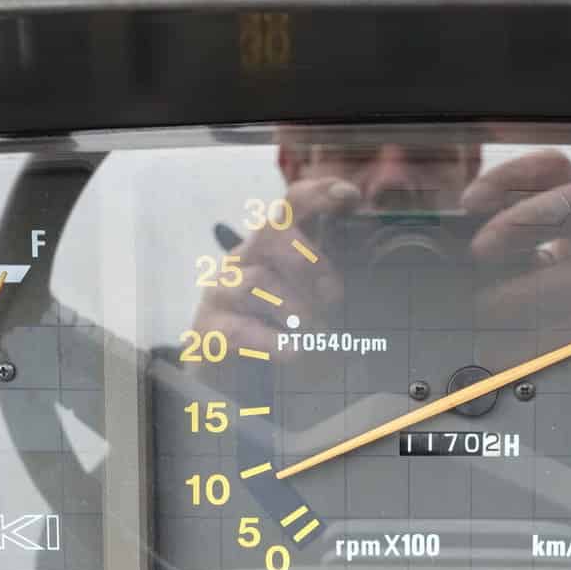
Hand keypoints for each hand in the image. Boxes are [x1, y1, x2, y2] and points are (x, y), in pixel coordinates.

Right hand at [188, 177, 358, 360]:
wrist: (233, 376)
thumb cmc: (279, 328)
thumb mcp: (308, 297)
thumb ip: (328, 279)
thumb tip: (360, 274)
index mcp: (270, 245)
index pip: (290, 204)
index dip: (319, 193)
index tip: (351, 196)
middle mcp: (242, 259)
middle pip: (270, 233)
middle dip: (310, 262)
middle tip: (332, 297)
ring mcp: (221, 291)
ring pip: (258, 281)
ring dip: (297, 310)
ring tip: (316, 335)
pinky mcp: (209, 328)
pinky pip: (241, 328)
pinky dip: (275, 341)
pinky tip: (295, 351)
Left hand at [459, 149, 570, 332]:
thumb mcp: (549, 269)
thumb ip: (513, 250)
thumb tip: (456, 250)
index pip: (555, 168)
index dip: (508, 176)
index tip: (469, 202)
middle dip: (517, 221)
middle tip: (478, 250)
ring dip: (522, 291)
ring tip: (487, 309)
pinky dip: (538, 343)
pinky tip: (509, 353)